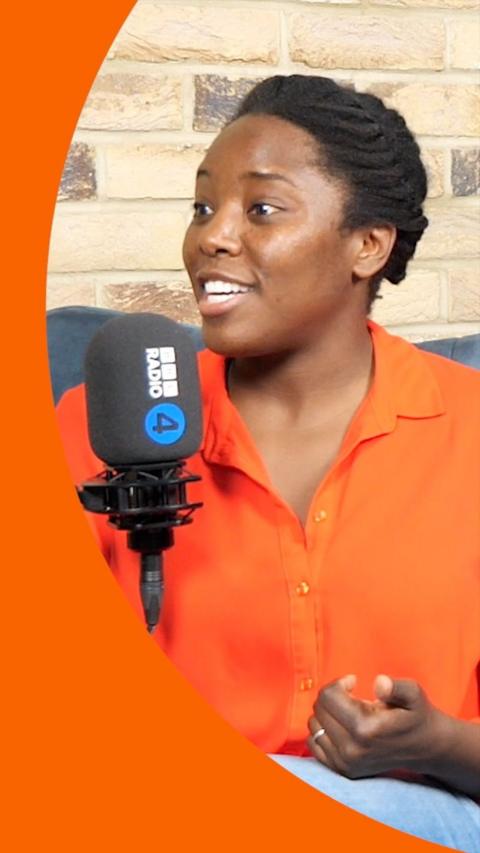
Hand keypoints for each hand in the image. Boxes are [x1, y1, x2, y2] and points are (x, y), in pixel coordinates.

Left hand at [307, 674, 446, 778]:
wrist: (425, 747)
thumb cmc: (416, 714)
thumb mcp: (413, 694)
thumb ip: (396, 686)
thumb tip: (379, 683)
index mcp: (365, 729)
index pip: (328, 696)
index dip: (340, 682)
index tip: (354, 682)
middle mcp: (352, 750)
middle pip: (320, 709)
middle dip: (332, 696)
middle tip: (353, 696)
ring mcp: (346, 763)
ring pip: (314, 725)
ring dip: (327, 712)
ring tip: (349, 711)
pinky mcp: (343, 770)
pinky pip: (314, 744)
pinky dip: (322, 730)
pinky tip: (341, 725)